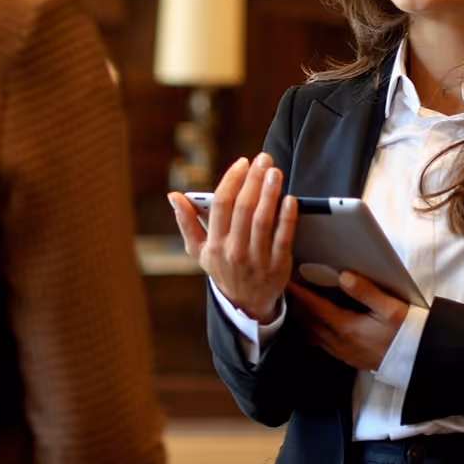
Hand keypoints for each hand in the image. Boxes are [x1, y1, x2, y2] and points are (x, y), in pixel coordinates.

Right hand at [168, 154, 297, 323]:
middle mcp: (233, 252)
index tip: (243, 163)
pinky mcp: (278, 267)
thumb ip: (186, 222)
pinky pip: (283, 238)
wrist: (246, 304)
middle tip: (264, 160)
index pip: (221, 205)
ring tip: (275, 172)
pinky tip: (290, 199)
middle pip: (243, 209)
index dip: (232, 180)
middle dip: (254, 180)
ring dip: (270, 193)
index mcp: (213, 244)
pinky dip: (287, 217)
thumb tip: (173, 196)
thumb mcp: (199, 251)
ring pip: (263, 220)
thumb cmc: (223, 268)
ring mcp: (256, 260)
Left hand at [287, 272, 409, 371]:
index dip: (300, 293)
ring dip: (301, 318)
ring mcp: (341, 352)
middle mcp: (339, 342)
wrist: (418, 360)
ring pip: (311, 333)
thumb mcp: (391, 308)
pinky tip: (312, 323)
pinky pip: (319, 343)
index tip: (287, 281)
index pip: (315, 308)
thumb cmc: (407, 332)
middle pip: (308, 321)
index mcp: (347, 327)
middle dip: (296, 304)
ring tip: (295, 303)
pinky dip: (310, 330)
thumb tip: (344, 276)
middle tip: (286, 288)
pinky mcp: (346, 357)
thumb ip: (366, 292)